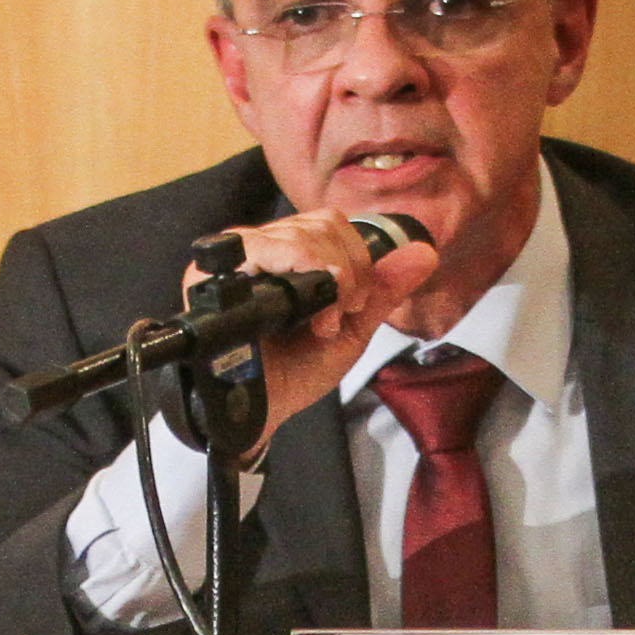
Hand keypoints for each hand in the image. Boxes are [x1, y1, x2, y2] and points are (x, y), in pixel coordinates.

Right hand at [187, 210, 436, 438]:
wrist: (266, 411)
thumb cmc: (297, 370)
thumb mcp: (352, 328)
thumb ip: (384, 289)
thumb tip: (425, 251)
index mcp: (294, 252)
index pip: (333, 223)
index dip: (356, 260)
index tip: (355, 306)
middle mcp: (264, 246)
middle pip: (321, 224)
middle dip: (347, 272)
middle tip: (337, 318)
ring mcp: (237, 256)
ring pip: (299, 233)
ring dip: (325, 278)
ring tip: (318, 323)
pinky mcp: (210, 273)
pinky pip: (261, 247)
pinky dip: (295, 269)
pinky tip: (301, 310)